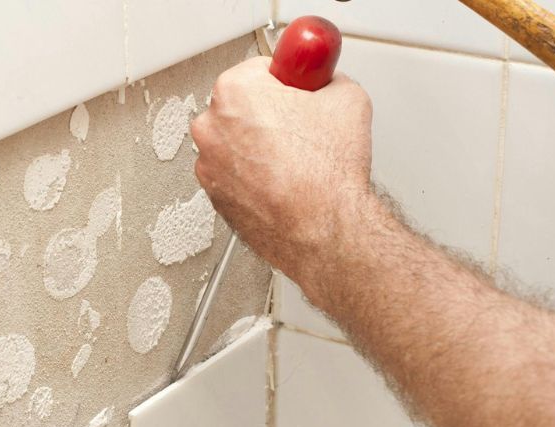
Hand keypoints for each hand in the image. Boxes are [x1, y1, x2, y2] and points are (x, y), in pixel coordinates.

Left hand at [190, 56, 376, 282]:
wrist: (323, 228)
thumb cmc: (326, 173)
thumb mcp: (346, 98)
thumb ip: (327, 79)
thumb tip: (326, 82)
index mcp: (235, 92)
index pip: (259, 70)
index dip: (286, 81)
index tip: (297, 90)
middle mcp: (210, 126)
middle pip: (241, 105)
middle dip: (268, 112)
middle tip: (300, 126)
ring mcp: (207, 164)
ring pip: (235, 141)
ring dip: (258, 145)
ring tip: (294, 159)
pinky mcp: (213, 195)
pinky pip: (233, 173)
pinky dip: (252, 175)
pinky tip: (282, 180)